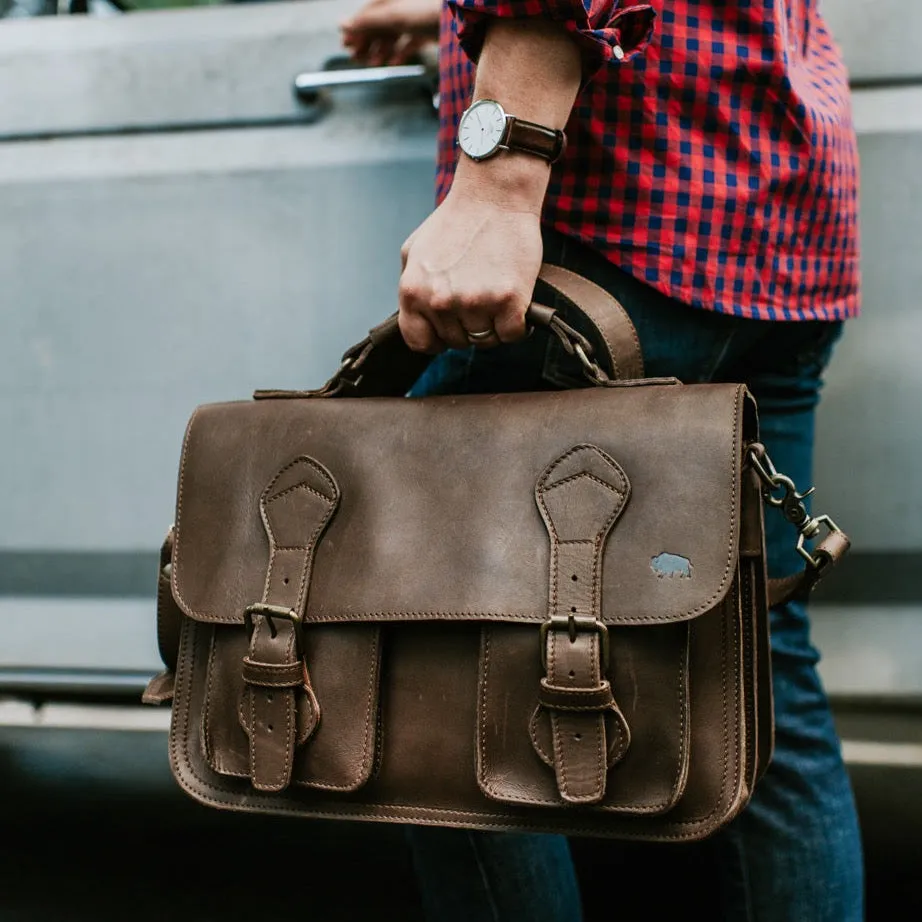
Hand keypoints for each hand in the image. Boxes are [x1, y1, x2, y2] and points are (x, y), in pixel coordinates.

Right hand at [341, 0, 440, 65]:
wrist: (461, 17)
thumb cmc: (427, 10)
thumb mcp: (393, 16)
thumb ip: (368, 21)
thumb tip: (341, 25)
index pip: (368, 14)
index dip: (356, 29)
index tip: (346, 46)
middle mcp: (402, 5)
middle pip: (379, 25)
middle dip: (367, 42)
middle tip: (356, 58)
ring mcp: (416, 17)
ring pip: (394, 34)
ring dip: (382, 50)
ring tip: (373, 64)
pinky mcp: (428, 30)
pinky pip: (410, 42)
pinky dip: (401, 52)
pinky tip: (393, 63)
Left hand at [398, 181, 543, 352]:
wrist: (494, 194)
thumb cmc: (456, 220)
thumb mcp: (414, 252)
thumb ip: (412, 288)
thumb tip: (419, 319)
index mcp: (413, 292)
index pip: (419, 342)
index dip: (436, 338)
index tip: (450, 326)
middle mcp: (440, 302)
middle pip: (457, 341)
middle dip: (468, 325)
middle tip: (479, 295)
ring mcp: (474, 303)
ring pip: (486, 340)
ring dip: (494, 323)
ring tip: (496, 292)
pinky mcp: (508, 300)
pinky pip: (512, 334)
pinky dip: (517, 323)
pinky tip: (515, 302)